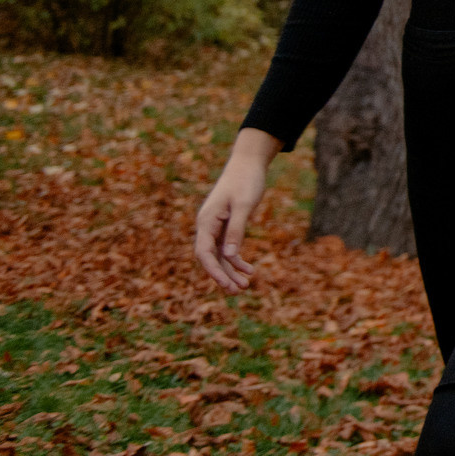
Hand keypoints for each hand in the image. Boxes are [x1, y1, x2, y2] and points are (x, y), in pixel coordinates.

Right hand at [193, 128, 279, 291]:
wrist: (248, 164)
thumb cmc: (246, 181)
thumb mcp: (245, 205)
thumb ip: (237, 229)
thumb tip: (230, 255)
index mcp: (206, 220)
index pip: (204, 252)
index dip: (213, 271)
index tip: (226, 284)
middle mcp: (207, 226)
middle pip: (210, 258)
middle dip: (222, 276)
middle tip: (237, 291)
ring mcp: (216, 227)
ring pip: (219, 255)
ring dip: (231, 271)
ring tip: (245, 286)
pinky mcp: (226, 226)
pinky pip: (227, 248)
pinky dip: (237, 259)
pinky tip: (249, 270)